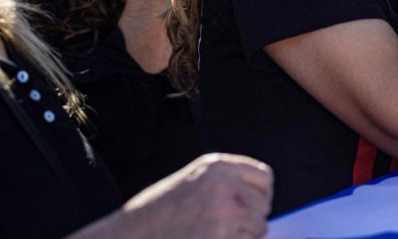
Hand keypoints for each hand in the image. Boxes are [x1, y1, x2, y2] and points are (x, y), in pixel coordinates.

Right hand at [110, 154, 272, 238]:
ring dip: (245, 235)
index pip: (264, 177)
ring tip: (217, 234)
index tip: (250, 204)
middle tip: (230, 226)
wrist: (132, 235)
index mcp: (216, 166)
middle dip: (253, 217)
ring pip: (259, 226)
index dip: (261, 193)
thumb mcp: (193, 181)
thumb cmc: (160, 211)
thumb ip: (226, 181)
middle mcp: (224, 184)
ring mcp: (224, 211)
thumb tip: (263, 196)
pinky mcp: (221, 235)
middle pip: (264, 203)